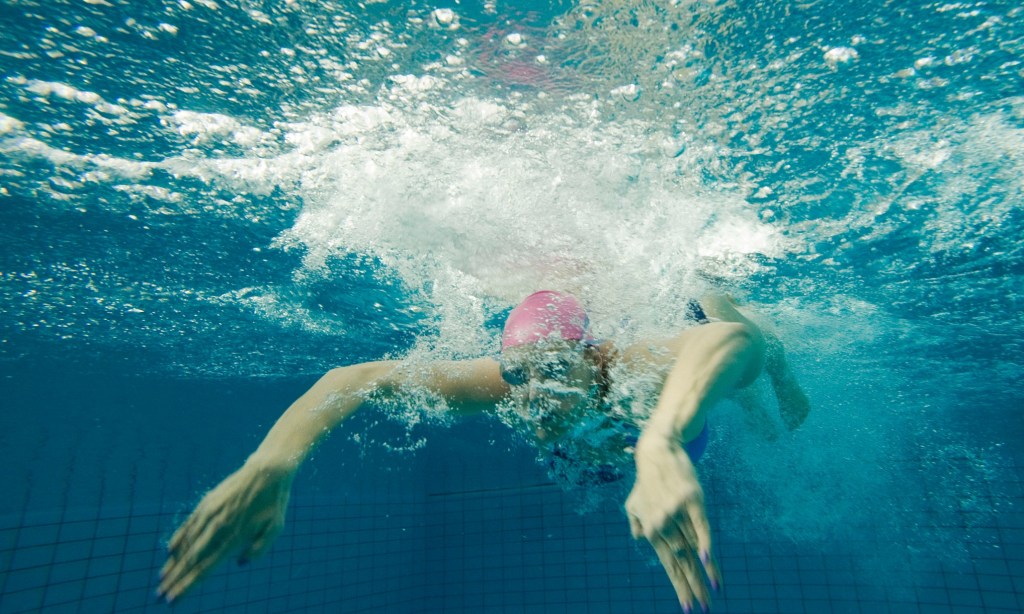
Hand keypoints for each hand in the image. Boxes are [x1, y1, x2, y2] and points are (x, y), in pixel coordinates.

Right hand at [158, 461, 293, 602]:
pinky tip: (170, 551)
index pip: (204, 569)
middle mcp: (217, 528)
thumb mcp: (275, 529)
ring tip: (162, 578)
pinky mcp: (206, 503)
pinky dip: (178, 539)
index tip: (172, 599)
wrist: (266, 471)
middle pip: (190, 560)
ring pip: (186, 543)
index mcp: (233, 538)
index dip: (186, 586)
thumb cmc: (273, 503)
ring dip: (173, 563)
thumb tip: (239, 563)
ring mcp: (209, 514)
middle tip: (159, 596)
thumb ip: (258, 550)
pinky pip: (188, 525)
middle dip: (174, 579)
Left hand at [626, 437, 718, 611]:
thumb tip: (640, 538)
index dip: (679, 587)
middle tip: (704, 610)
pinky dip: (704, 543)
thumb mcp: (634, 502)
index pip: (669, 565)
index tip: (687, 607)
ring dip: (705, 572)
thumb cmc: (647, 480)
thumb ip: (637, 521)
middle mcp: (663, 525)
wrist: (657, 451)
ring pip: (694, 549)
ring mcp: (677, 513)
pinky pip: (700, 526)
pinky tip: (708, 560)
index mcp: (652, 531)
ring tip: (714, 592)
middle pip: (682, 563)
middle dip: (693, 588)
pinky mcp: (692, 500)